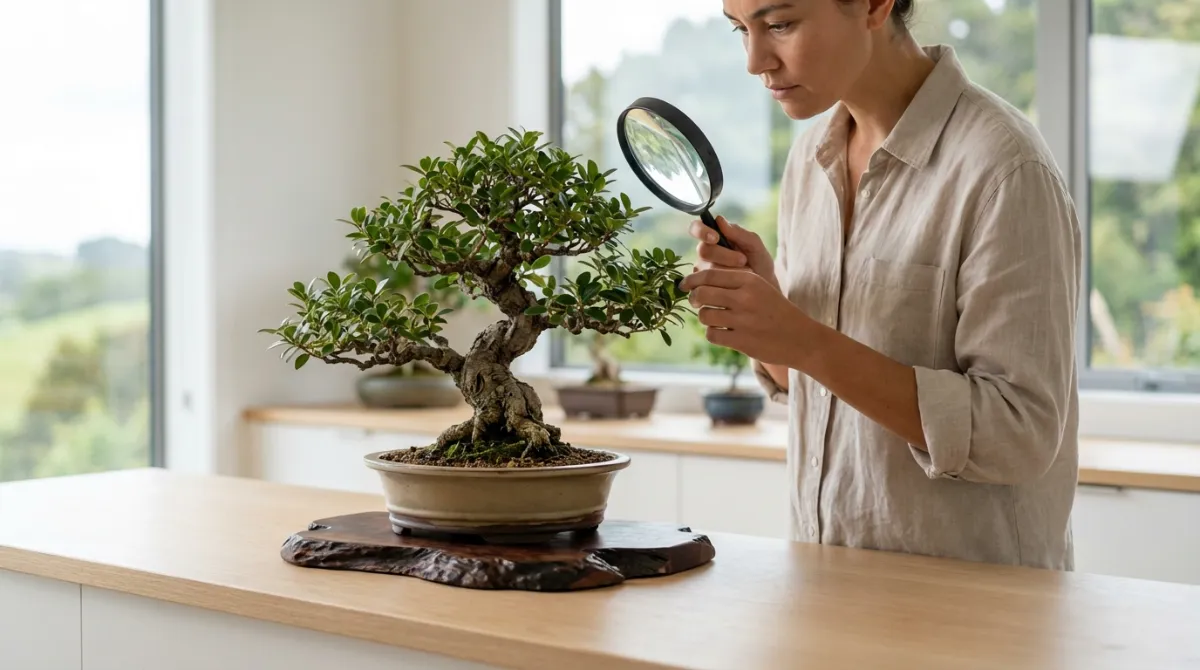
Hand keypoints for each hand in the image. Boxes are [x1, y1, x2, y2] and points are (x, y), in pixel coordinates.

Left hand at [679, 268, 812, 367]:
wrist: (801, 338)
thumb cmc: (776, 310)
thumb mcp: (760, 287)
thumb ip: (733, 281)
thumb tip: (697, 280)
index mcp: (749, 280)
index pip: (709, 275)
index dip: (691, 280)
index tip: (684, 285)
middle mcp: (745, 298)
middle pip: (702, 293)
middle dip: (693, 299)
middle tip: (696, 302)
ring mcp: (743, 320)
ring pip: (704, 315)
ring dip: (705, 318)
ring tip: (715, 319)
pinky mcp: (742, 341)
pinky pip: (712, 335)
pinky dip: (713, 334)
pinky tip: (723, 333)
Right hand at [689, 215, 777, 288]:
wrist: (764, 291)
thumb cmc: (759, 265)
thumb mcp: (755, 246)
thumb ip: (739, 233)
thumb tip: (719, 220)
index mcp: (715, 238)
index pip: (697, 228)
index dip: (701, 231)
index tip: (716, 238)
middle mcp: (705, 253)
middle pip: (703, 250)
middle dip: (724, 255)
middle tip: (743, 260)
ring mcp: (702, 272)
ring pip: (705, 269)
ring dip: (726, 271)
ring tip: (745, 274)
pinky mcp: (703, 288)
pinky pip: (706, 285)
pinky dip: (723, 284)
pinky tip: (735, 285)